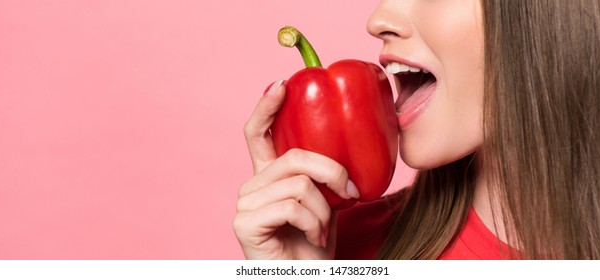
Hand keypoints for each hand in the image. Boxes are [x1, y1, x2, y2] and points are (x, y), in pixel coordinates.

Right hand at [234, 80, 358, 258]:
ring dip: (325, 209)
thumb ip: (325, 174)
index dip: (267, 106)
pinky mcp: (245, 223)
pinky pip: (293, 205)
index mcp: (267, 178)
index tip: (282, 84)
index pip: (258, 134)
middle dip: (332, 172)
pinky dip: (315, 223)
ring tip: (322, 229)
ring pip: (298, 183)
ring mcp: (244, 205)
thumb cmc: (316, 245)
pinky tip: (313, 238)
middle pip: (293, 157)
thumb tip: (355, 136)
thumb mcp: (327, 201)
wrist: (307, 279)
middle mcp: (250, 188)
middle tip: (349, 195)